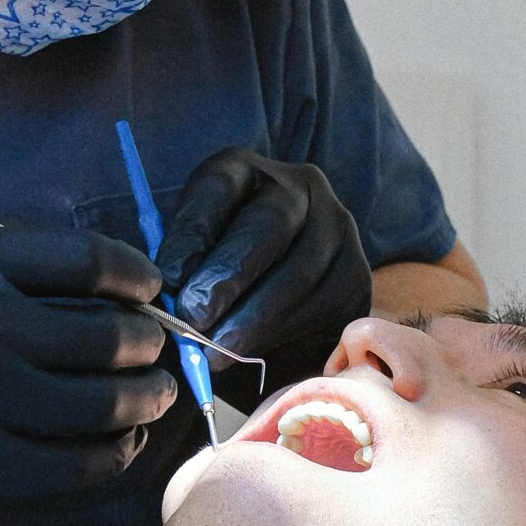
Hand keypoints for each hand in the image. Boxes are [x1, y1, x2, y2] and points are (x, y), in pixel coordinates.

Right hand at [0, 223, 175, 525]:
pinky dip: (110, 454)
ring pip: (100, 406)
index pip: (88, 260)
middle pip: (106, 336)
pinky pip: (72, 466)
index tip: (148, 287)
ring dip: (143, 400)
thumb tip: (98, 277)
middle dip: (147, 343)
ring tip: (153, 396)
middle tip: (157, 347)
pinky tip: (118, 443)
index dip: (135, 273)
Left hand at [154, 149, 373, 363]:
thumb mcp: (194, 257)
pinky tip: (256, 355)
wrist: (276, 299)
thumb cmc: (217, 275)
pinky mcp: (357, 277)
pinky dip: (286, 335)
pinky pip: (325, 307)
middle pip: (269, 224)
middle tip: (194, 319)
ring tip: (216, 351)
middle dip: (228, 277)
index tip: (169, 280)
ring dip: (253, 319)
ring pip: (300, 272)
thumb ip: (184, 267)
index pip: (220, 187)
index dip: (193, 234)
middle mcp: (301, 187)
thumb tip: (170, 299)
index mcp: (246, 170)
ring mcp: (338, 229)